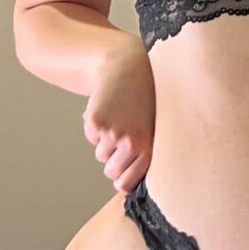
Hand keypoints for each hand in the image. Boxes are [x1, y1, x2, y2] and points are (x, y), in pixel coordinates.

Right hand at [83, 38, 155, 195]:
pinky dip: (95, 127)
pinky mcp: (96, 123)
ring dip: (106, 140)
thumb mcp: (157, 127)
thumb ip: (148, 154)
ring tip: (119, 116)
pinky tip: (109, 108)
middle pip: (111, 172)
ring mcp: (113, 133)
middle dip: (113, 159)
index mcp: (150, 147)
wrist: (129, 66)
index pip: (127, 183)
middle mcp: (132, 143)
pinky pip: (91, 137)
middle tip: (123, 134)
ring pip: (100, 154)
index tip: (125, 169)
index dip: (123, 177)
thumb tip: (130, 183)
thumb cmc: (145, 97)